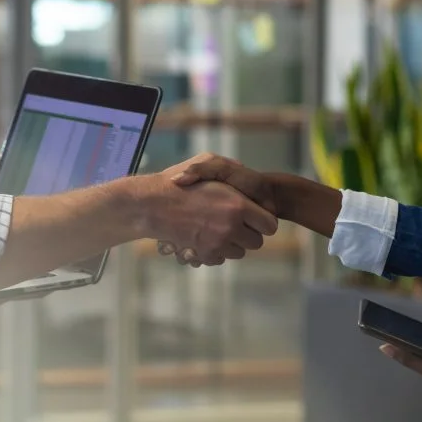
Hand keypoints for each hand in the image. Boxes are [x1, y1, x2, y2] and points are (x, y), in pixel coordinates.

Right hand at [136, 164, 276, 264]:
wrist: (152, 204)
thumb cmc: (178, 181)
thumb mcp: (206, 162)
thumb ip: (229, 165)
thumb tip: (243, 169)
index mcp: (237, 206)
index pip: (269, 225)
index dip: (263, 221)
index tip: (254, 216)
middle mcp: (231, 227)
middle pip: (256, 242)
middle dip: (248, 234)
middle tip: (236, 222)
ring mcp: (217, 243)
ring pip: (239, 252)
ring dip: (233, 243)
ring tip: (218, 227)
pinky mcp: (204, 253)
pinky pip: (221, 259)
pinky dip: (216, 251)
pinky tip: (206, 236)